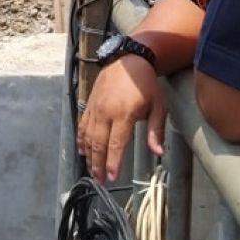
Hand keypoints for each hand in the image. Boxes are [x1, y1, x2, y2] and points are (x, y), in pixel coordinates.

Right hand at [76, 55, 166, 182]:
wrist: (127, 59)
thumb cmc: (145, 84)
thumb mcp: (158, 105)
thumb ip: (156, 130)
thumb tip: (157, 152)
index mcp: (123, 114)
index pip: (116, 144)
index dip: (113, 163)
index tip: (112, 177)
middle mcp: (106, 112)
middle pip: (98, 144)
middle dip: (98, 164)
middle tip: (99, 180)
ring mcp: (95, 108)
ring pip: (88, 136)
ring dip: (89, 156)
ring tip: (91, 170)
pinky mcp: (90, 104)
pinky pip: (82, 125)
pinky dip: (81, 139)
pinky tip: (82, 151)